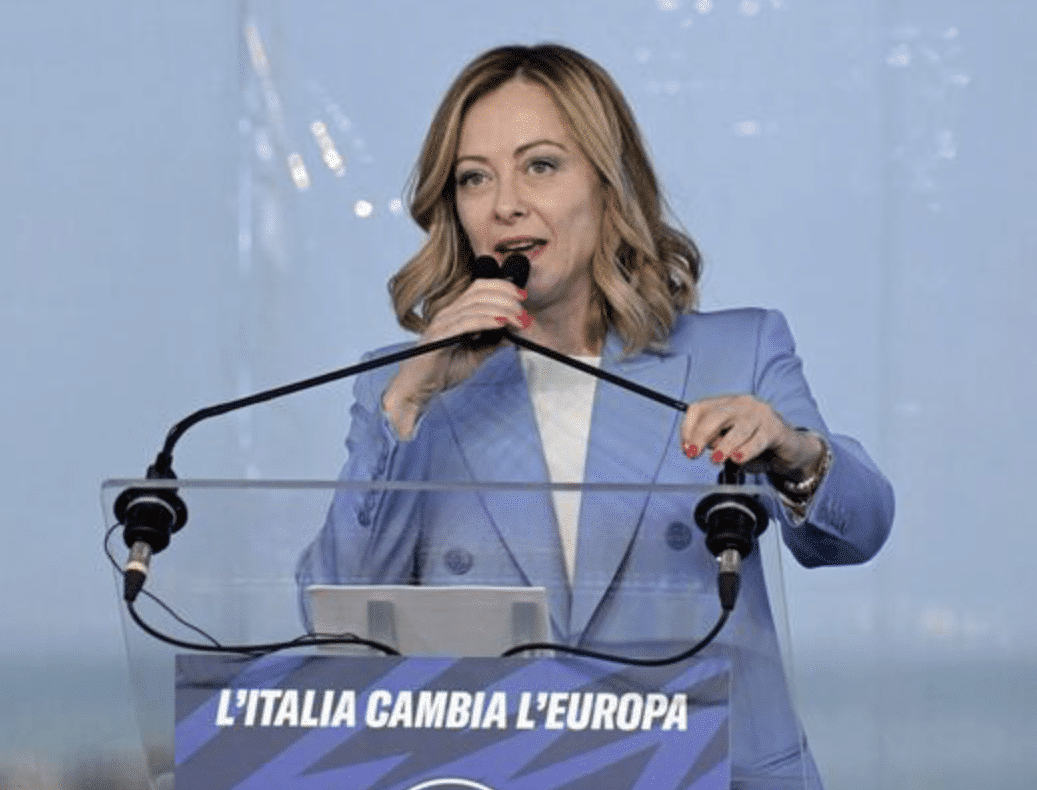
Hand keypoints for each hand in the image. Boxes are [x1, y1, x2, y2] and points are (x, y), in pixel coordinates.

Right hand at [383, 279, 530, 437]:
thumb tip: (514, 335)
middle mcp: (448, 313)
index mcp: (456, 313)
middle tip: (524, 309)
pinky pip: (466, 323)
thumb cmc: (443, 371)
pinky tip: (502, 323)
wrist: (418, 388)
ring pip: (476, 306)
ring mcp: (442, 322)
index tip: (522, 296)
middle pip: (480, 292)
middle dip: (506, 297)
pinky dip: (487, 320)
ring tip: (519, 318)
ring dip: (502, 310)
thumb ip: (493, 343)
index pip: (479, 288)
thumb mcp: (477, 355)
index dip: (502, 287)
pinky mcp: (439, 336)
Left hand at [680, 394, 823, 479]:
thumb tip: (698, 446)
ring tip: (716, 459)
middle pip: (715, 415)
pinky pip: (758, 440)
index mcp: (727, 404)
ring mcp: (761, 414)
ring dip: (724, 445)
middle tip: (693, 454)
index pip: (699, 408)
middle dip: (701, 435)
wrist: (790, 449)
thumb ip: (714, 442)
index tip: (686, 448)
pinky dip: (746, 450)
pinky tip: (738, 458)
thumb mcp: (729, 443)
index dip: (688, 428)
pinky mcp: (776, 428)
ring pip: (737, 428)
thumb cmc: (755, 445)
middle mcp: (742, 404)